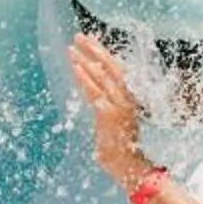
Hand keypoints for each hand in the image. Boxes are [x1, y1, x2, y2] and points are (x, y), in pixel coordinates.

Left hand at [66, 32, 148, 186]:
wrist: (129, 167)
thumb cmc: (120, 150)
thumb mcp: (114, 125)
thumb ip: (106, 111)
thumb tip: (97, 105)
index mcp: (130, 99)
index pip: (117, 71)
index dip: (104, 55)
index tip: (92, 42)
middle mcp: (127, 98)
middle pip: (111, 67)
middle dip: (95, 50)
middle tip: (80, 36)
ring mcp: (120, 105)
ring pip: (101, 76)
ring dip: (86, 60)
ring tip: (72, 48)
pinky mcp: (109, 114)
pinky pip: (94, 91)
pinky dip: (84, 77)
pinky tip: (76, 66)